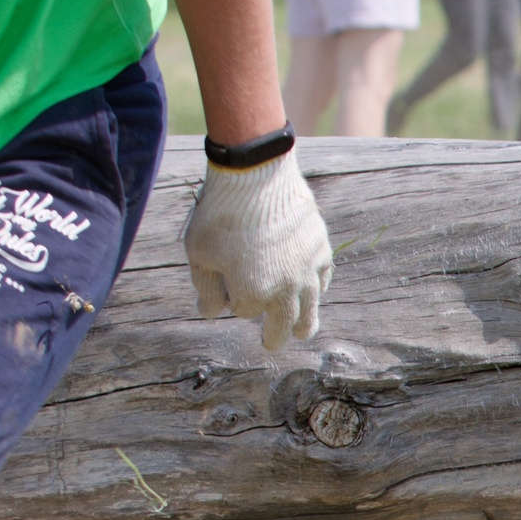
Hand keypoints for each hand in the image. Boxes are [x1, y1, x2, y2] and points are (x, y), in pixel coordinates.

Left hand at [182, 152, 332, 352]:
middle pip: (282, 325)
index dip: (233, 302)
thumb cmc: (221, 214)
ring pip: (310, 310)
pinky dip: (315, 290)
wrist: (257, 175)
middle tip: (272, 344)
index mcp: (253, 293)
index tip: (225, 287)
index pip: (244, 312)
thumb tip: (211, 313)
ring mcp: (307, 272)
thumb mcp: (199, 253)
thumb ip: (205, 288)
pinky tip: (312, 290)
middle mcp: (285, 289)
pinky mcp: (321, 253)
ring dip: (303, 324)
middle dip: (274, 336)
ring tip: (302, 332)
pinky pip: (322, 281)